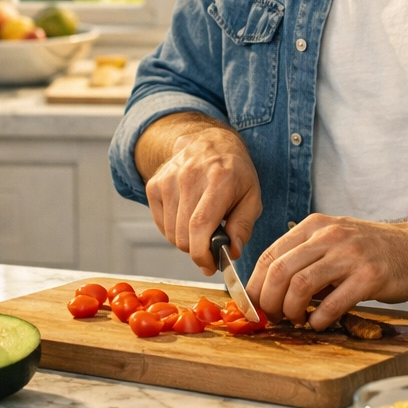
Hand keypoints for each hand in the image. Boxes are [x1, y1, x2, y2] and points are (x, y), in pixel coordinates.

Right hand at [144, 125, 261, 274]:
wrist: (210, 141)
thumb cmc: (234, 172)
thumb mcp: (252, 196)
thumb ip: (244, 226)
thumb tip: (231, 251)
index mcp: (218, 180)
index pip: (200, 226)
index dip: (202, 254)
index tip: (209, 265)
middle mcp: (189, 177)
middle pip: (183, 235)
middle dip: (198, 251)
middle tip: (211, 244)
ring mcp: (168, 180)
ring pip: (171, 234)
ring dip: (186, 240)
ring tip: (201, 227)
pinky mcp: (155, 184)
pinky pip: (161, 225)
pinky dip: (174, 230)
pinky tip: (187, 218)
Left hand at [245, 214, 407, 330]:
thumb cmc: (372, 250)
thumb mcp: (334, 241)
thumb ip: (305, 257)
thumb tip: (270, 290)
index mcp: (315, 226)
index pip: (270, 255)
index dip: (255, 286)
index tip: (253, 307)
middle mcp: (329, 236)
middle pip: (280, 271)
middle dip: (269, 301)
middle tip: (273, 318)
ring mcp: (350, 254)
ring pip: (300, 286)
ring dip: (291, 311)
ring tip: (297, 320)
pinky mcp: (370, 276)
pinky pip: (332, 303)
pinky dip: (320, 319)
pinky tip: (320, 324)